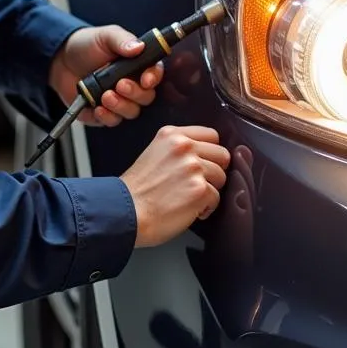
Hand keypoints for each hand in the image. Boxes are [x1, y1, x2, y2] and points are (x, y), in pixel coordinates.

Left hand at [48, 25, 163, 126]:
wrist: (61, 60)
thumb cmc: (87, 45)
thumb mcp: (105, 36)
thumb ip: (122, 40)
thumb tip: (138, 46)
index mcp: (137, 65)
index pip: (154, 74)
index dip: (153, 78)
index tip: (146, 79)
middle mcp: (131, 84)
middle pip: (146, 97)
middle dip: (135, 93)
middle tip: (121, 85)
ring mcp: (119, 100)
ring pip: (131, 111)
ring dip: (121, 106)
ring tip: (106, 95)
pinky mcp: (104, 113)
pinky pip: (112, 121)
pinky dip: (107, 117)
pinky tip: (98, 108)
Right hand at [120, 126, 233, 246]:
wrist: (124, 212)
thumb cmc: (138, 189)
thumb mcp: (155, 153)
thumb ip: (179, 149)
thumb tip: (204, 156)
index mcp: (173, 135)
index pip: (212, 135)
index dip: (210, 153)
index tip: (203, 164)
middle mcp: (185, 147)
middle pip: (222, 155)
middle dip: (213, 171)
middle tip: (197, 183)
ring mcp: (193, 167)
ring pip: (221, 177)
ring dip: (210, 190)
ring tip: (190, 198)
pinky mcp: (199, 190)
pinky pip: (216, 198)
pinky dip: (205, 208)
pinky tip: (188, 210)